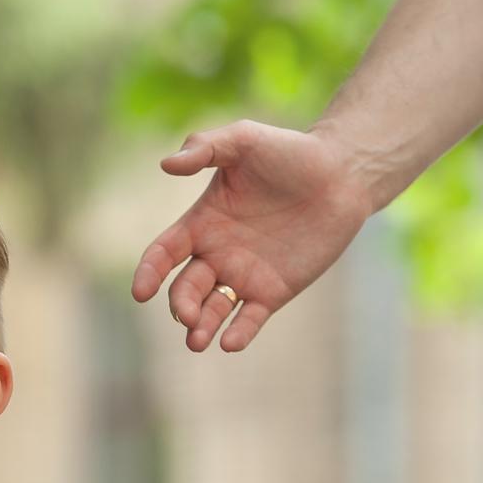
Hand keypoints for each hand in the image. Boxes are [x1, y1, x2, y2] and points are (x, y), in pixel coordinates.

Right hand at [132, 119, 374, 352]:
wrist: (341, 174)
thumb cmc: (290, 152)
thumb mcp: (243, 140)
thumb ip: (204, 147)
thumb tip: (166, 164)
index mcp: (201, 223)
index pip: (163, 254)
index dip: (149, 272)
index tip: (141, 291)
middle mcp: (216, 254)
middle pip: (185, 289)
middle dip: (181, 305)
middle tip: (186, 316)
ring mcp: (244, 276)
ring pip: (212, 310)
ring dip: (201, 327)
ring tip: (199, 339)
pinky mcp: (273, 292)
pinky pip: (249, 319)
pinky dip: (238, 333)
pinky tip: (230, 342)